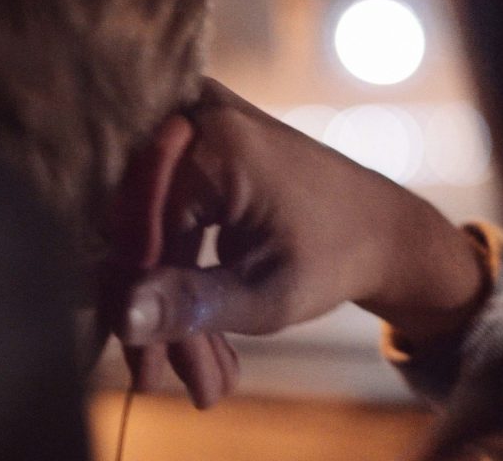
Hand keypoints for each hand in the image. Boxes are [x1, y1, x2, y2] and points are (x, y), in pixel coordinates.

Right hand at [119, 78, 487, 355]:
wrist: (381, 229)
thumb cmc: (335, 258)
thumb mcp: (266, 293)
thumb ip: (190, 303)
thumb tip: (121, 318)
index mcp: (216, 144)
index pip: (142, 235)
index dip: (139, 309)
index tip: (148, 376)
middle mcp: (196, 118)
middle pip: (139, 232)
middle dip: (154, 314)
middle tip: (159, 383)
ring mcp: (195, 126)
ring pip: (148, 232)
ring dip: (168, 304)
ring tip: (199, 377)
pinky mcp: (197, 147)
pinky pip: (163, 217)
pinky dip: (180, 274)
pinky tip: (199, 340)